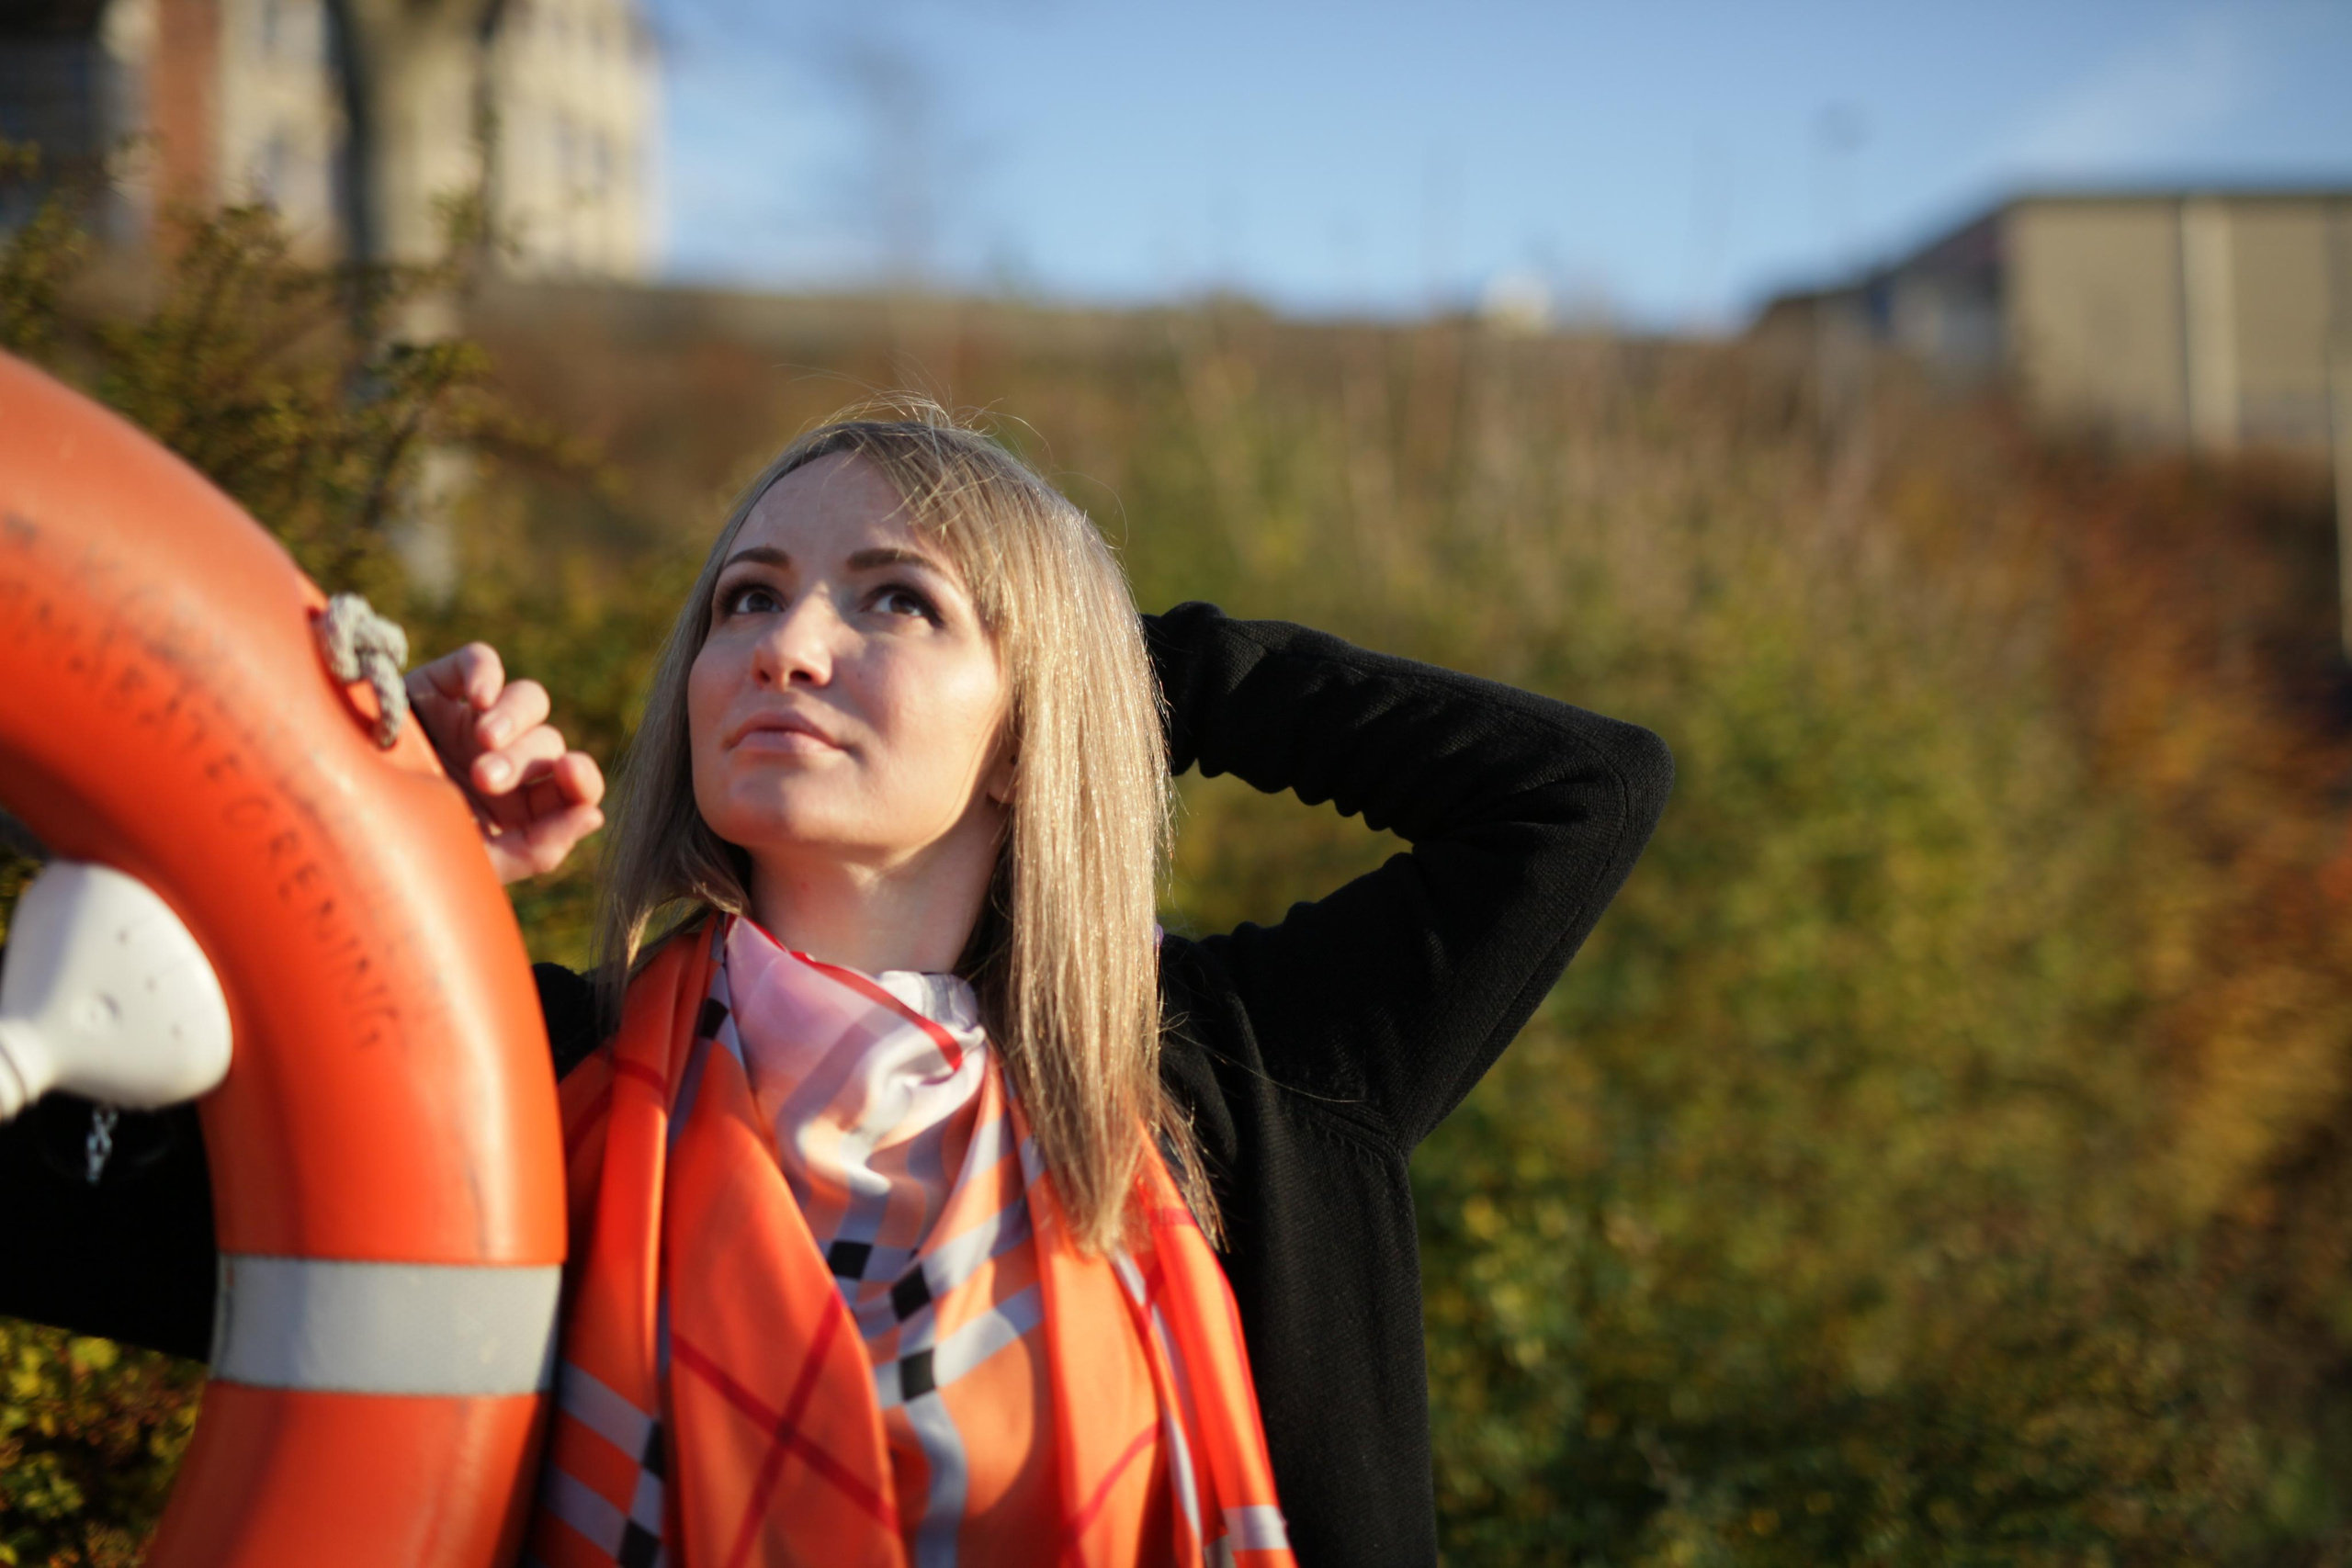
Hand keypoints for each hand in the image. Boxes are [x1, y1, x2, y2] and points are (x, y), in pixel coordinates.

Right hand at [406, 643, 606, 884]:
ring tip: (484, 741)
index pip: (575, 785)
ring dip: (513, 720)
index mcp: (519, 805)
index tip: (572, 777)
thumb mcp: (474, 864)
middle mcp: (503, 760)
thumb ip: (539, 848)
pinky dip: (485, 672)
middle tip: (484, 778)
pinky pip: (480, 661)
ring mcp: (472, 720)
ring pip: (529, 700)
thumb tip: (594, 815)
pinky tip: (476, 696)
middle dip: (524, 761)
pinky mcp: (438, 686)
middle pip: (548, 743)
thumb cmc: (398, 853)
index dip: (583, 778)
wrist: (323, 820)